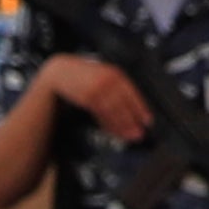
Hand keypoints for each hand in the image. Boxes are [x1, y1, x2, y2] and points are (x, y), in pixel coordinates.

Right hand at [34, 53, 150, 144]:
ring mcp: (98, 89)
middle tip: (139, 134)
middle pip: (124, 105)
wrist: (60, 71)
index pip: (133, 93)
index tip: (147, 121)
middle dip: (132, 121)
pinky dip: (108, 124)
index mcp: (115, 73)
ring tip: (128, 136)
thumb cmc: (82, 74)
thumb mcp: (102, 74)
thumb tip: (129, 105)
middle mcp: (108, 80)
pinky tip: (113, 131)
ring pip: (113, 111)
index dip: (141, 109)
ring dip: (121, 126)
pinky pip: (101, 114)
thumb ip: (115, 85)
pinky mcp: (87, 97)